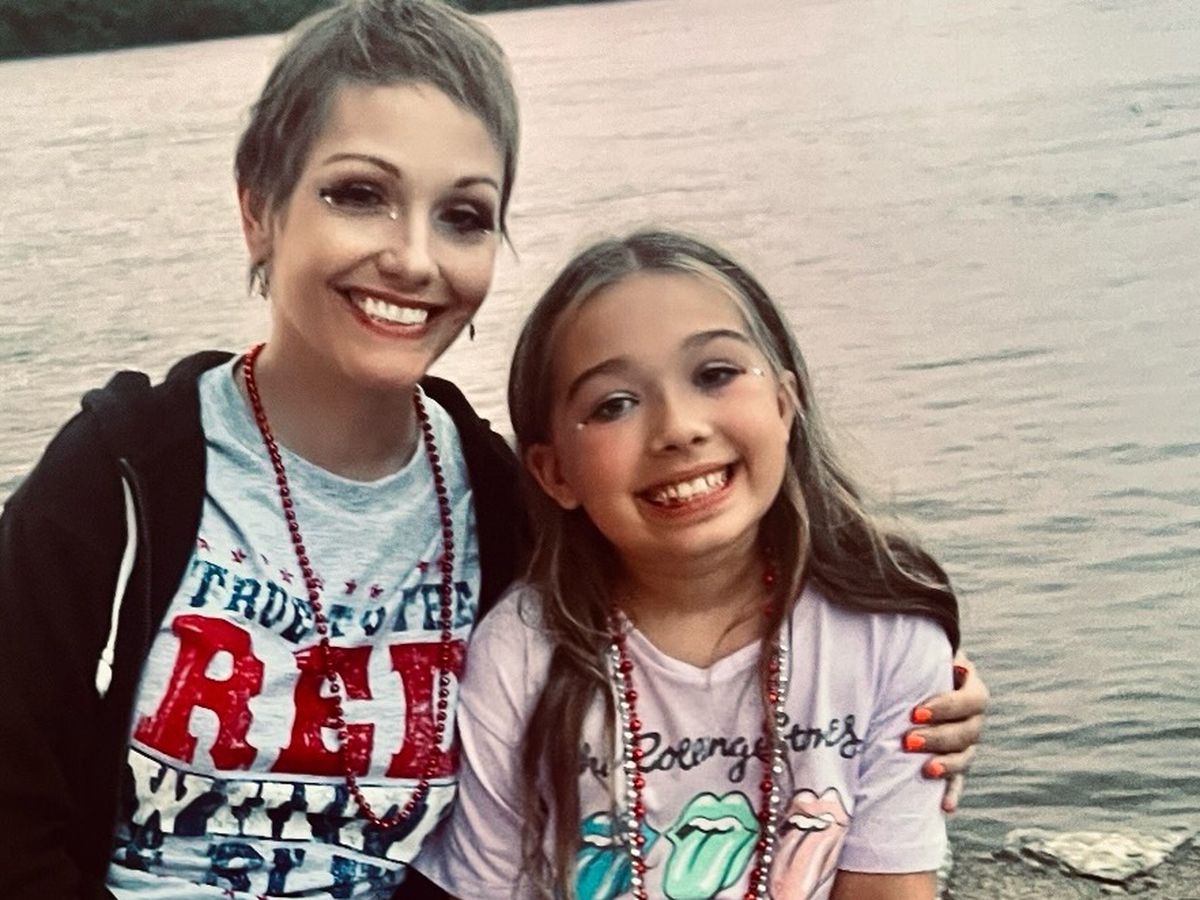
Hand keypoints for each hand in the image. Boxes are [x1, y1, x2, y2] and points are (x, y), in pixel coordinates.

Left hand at [904, 650, 987, 812]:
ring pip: (967, 756)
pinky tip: (945, 807)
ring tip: (926, 770)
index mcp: (969, 685)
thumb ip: (919, 646)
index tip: (915, 711)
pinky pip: (959, 780)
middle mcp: (973, 715)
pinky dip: (952, 792)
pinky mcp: (955, 761)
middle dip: (940, 737)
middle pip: (970, 730)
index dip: (947, 706)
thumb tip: (905, 631)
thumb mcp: (916, 650)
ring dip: (948, 764)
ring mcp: (966, 740)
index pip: (972, 698)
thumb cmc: (910, 659)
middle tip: (908, 739)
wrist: (909, 677)